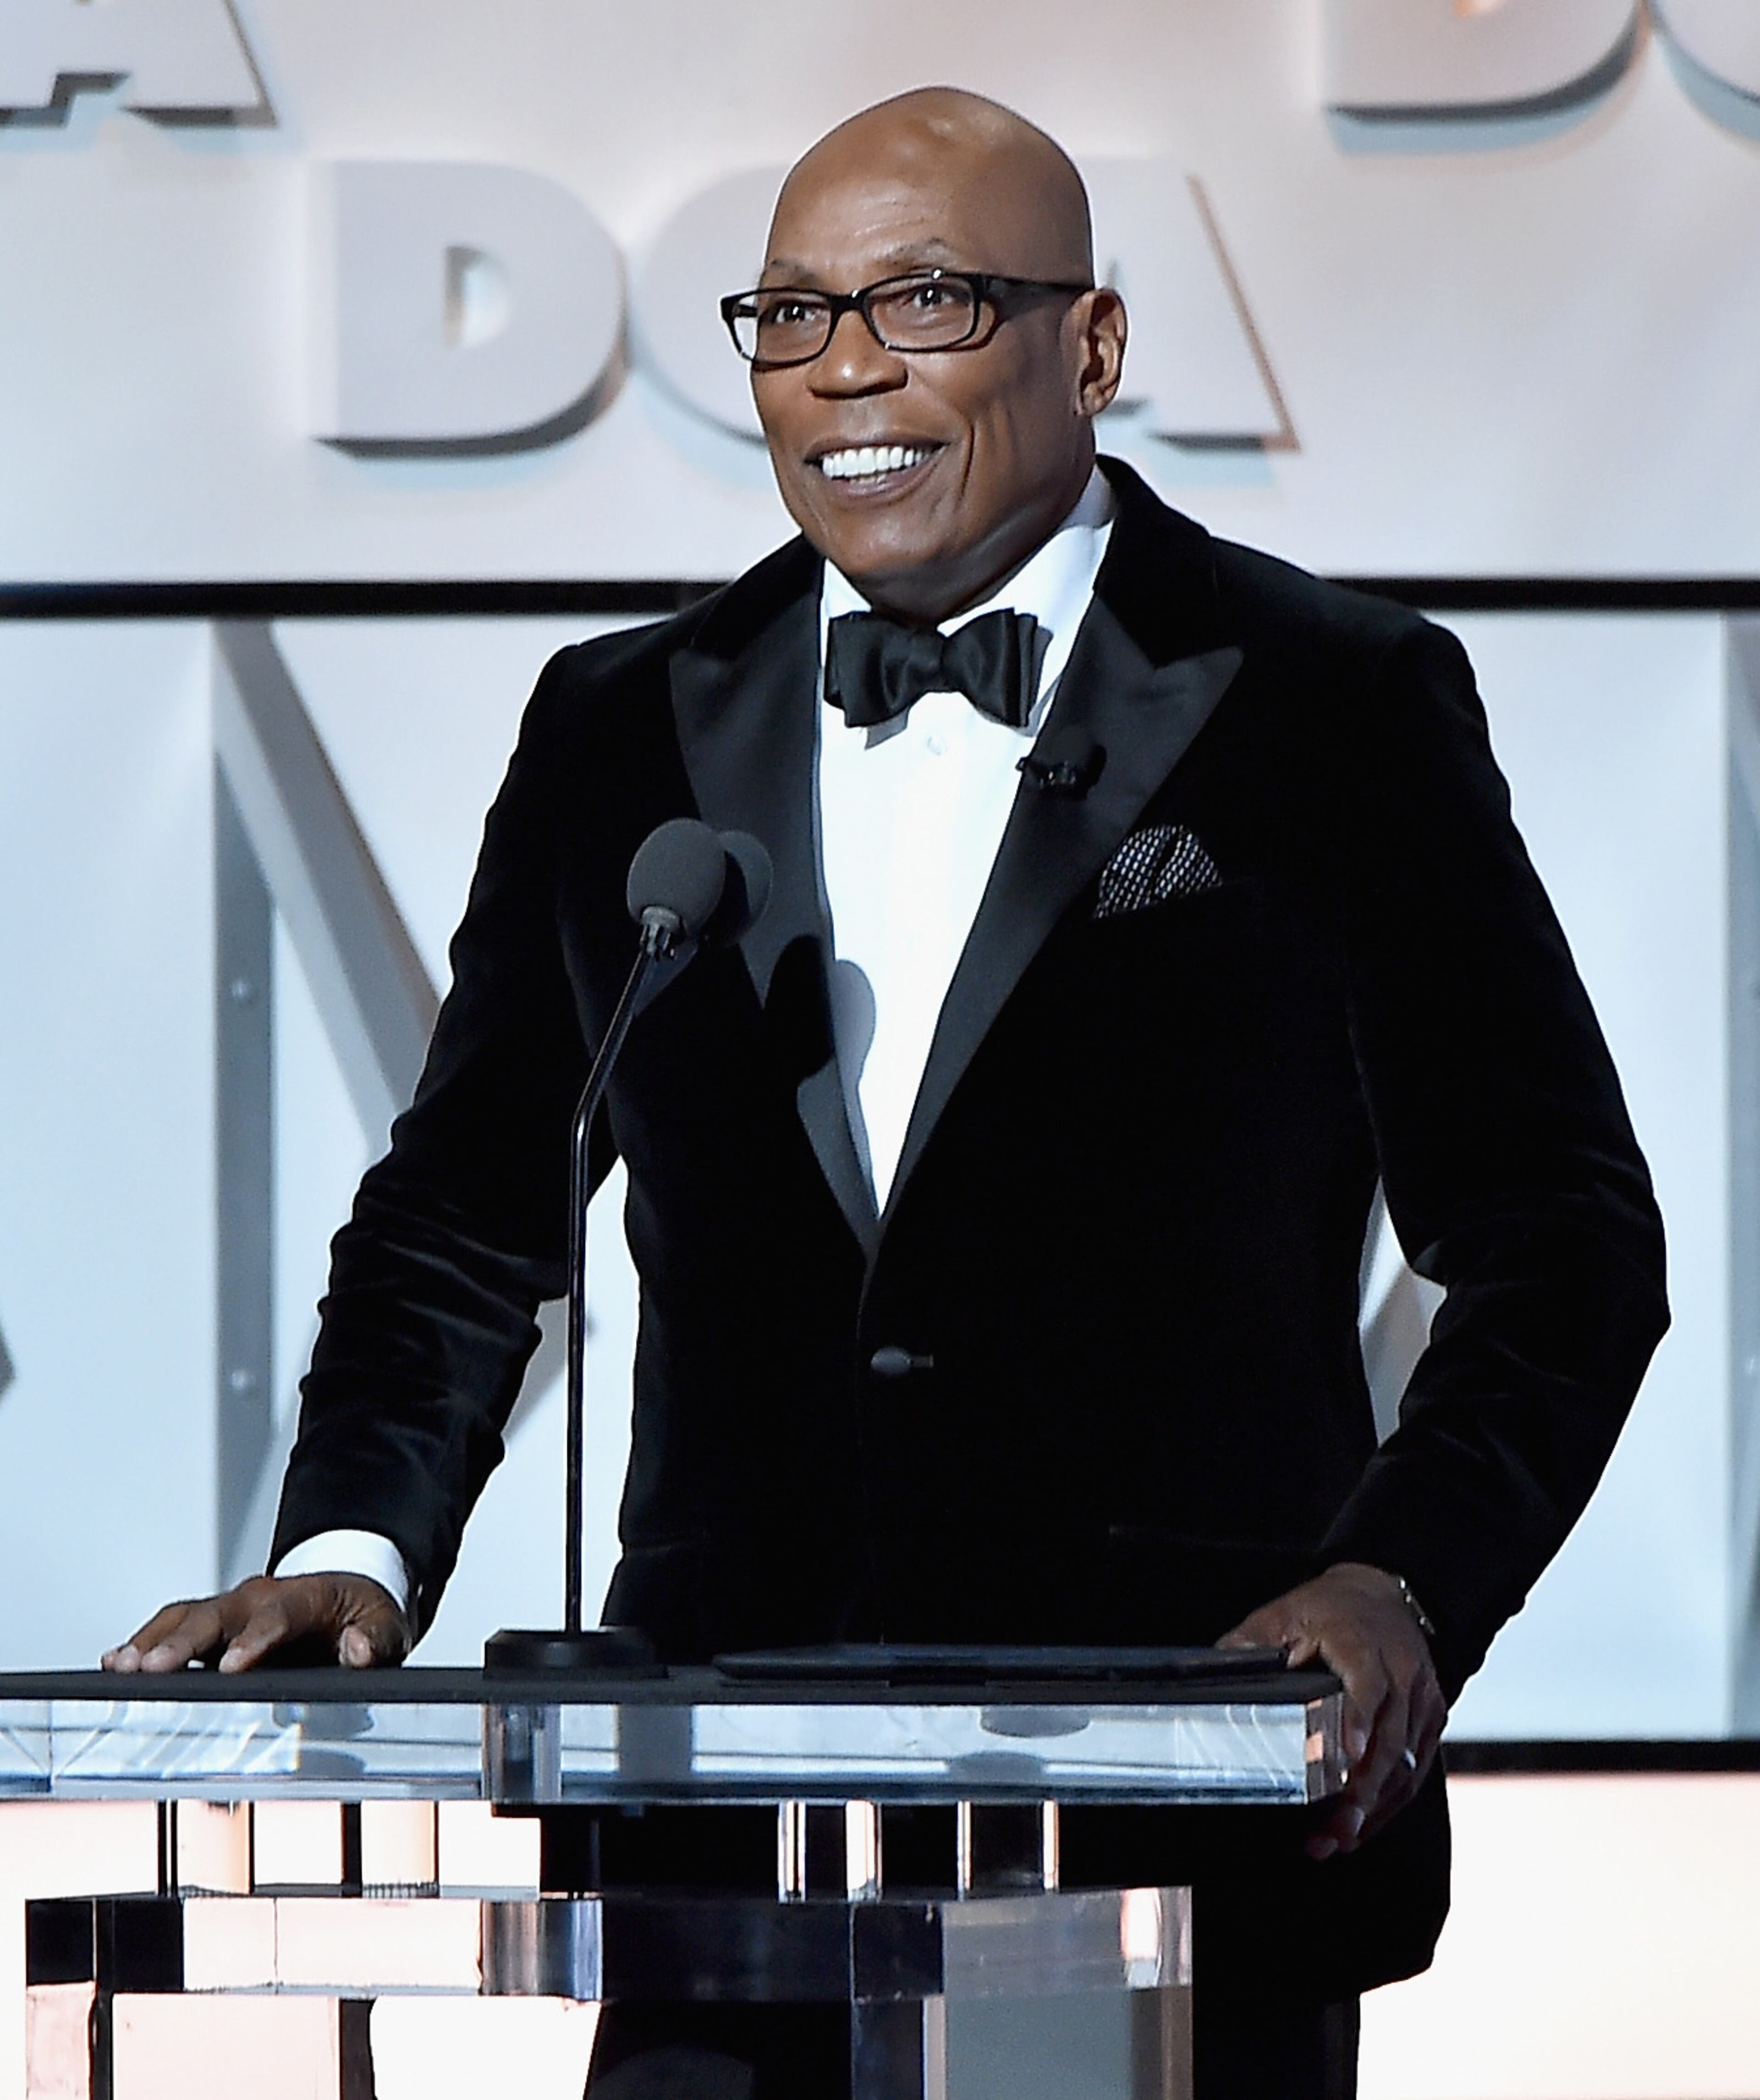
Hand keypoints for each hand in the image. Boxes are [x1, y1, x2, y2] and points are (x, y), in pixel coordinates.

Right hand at [101, 1574, 410, 1674]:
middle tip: (152, 1668)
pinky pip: (173, 1626)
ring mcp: (231, 1609)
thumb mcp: (386, 1627)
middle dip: (183, 1642)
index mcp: (305, 1597)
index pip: (277, 1616)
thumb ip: (376, 1641)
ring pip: (185, 1617)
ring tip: (122, 1667)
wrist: (347, 1597)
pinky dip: (145, 1642)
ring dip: (152, 1641)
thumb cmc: (360, 1616)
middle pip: (217, 1616)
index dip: (254, 1641)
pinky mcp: (213, 1625)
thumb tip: (358, 1651)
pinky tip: (117, 1663)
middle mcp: (260, 1598)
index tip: (233, 1667)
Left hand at [1218, 1560, 1444, 1861]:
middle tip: (1333, 1830)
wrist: (1388, 1594)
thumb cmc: (1332, 1609)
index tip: (1348, 1757)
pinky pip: (1415, 1771)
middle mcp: (1403, 1674)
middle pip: (1390, 1740)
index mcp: (1364, 1644)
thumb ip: (1250, 1643)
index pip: (1368, 1687)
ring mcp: (1422, 1700)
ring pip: (1405, 1765)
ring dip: (1372, 1809)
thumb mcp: (1285, 1613)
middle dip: (1362, 1792)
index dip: (1359, 1724)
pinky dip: (1388, 1803)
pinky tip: (1358, 1827)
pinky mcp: (1430, 1720)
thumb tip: (1212, 1672)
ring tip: (1336, 1840)